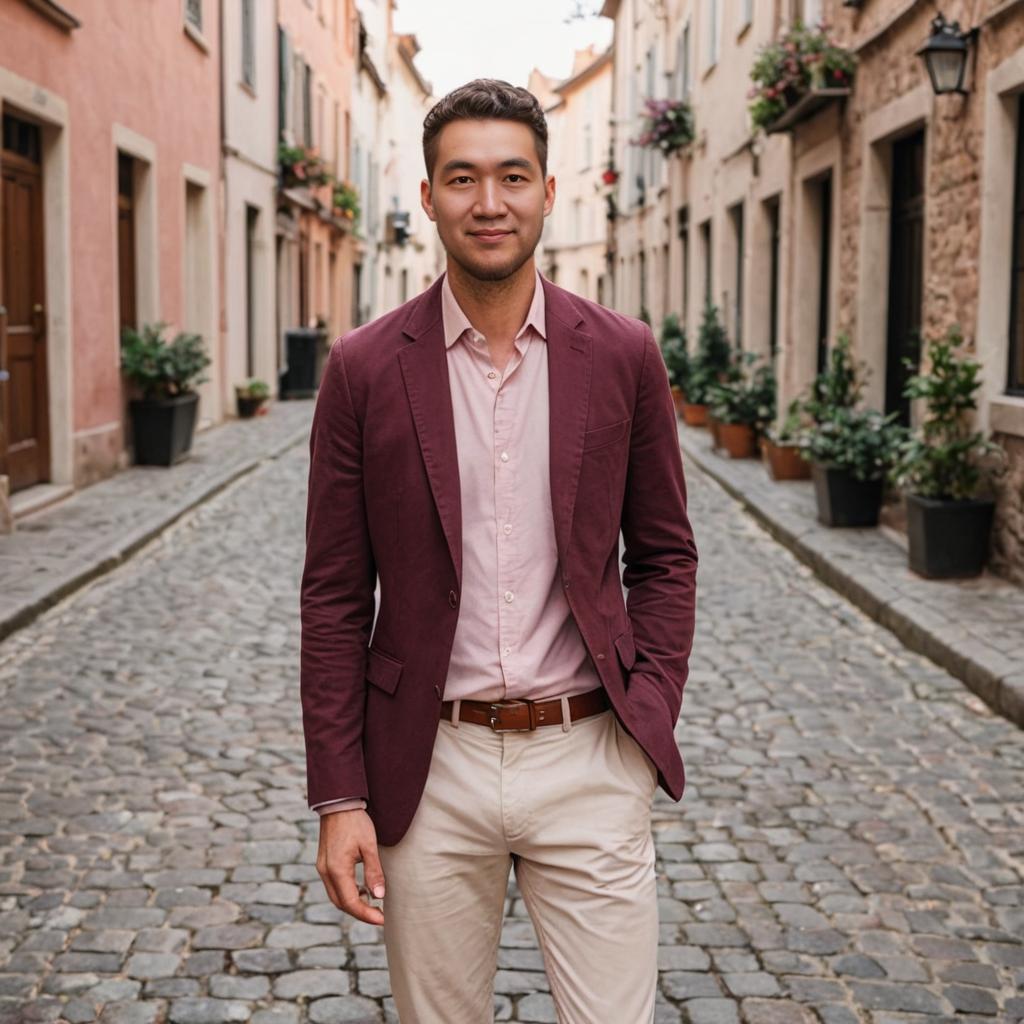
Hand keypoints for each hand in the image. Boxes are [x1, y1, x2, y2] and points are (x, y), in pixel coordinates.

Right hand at [316, 809, 385, 924]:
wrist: (339, 802)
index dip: (367, 914)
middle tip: (379, 915)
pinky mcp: (324, 862)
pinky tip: (362, 888)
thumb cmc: (356, 822)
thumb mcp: (369, 846)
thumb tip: (379, 896)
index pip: (351, 902)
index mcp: (337, 870)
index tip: (383, 919)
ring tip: (373, 903)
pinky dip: (347, 892)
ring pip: (336, 896)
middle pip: (341, 903)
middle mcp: (326, 872)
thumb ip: (374, 872)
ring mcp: (323, 867)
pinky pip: (334, 885)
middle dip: (360, 912)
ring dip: (353, 902)